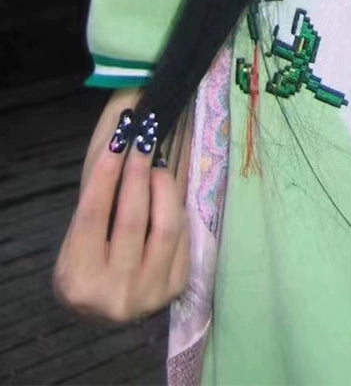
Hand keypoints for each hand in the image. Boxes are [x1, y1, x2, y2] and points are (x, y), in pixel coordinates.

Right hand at [54, 93, 189, 323]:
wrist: (108, 306)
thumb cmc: (90, 262)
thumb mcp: (79, 237)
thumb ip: (97, 197)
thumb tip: (120, 133)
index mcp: (78, 278)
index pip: (94, 214)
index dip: (107, 170)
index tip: (119, 135)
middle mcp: (113, 292)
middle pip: (132, 218)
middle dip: (139, 169)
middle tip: (143, 136)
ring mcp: (148, 293)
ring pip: (166, 225)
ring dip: (163, 185)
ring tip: (156, 166)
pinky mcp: (175, 288)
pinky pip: (183, 235)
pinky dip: (176, 207)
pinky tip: (166, 193)